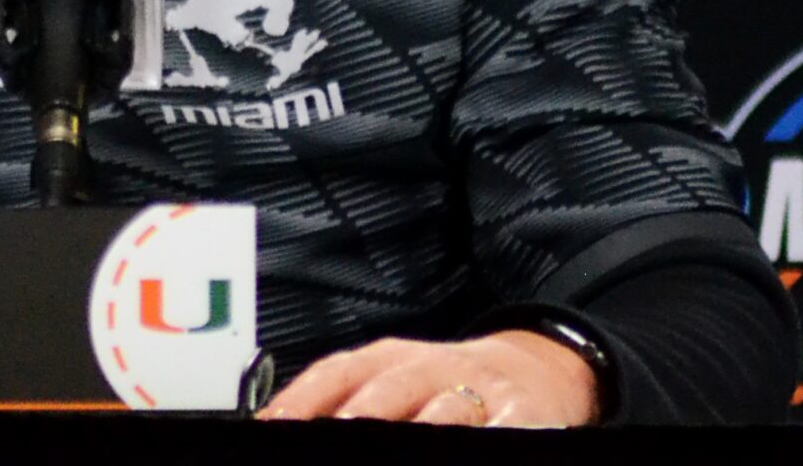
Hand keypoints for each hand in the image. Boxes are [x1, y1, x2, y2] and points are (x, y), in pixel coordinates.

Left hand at [257, 329, 600, 427]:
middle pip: (388, 388)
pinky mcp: (521, 411)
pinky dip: (493, 431)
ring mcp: (475, 389)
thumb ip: (339, 400)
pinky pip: (505, 423)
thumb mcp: (390, 384)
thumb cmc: (441, 389)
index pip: (336, 373)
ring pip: (447, 409)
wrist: (529, 374)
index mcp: (386, 360)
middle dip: (360, 412)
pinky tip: (484, 439)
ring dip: (426, 426)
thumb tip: (275, 424)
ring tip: (406, 443)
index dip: (302, 398)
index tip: (273, 423)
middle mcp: (427, 368)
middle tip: (338, 432)